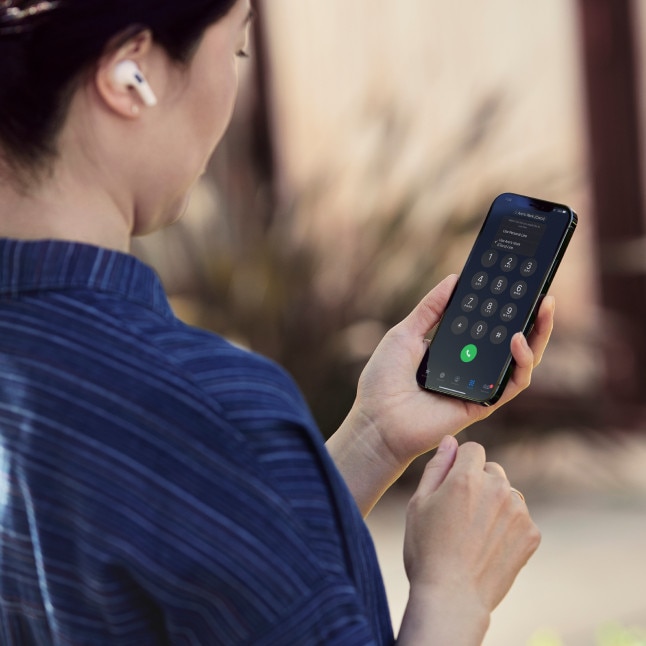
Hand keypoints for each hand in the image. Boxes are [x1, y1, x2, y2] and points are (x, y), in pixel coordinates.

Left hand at [328, 275, 554, 514]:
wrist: (377, 420)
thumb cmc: (384, 379)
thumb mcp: (405, 333)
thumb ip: (431, 308)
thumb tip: (454, 278)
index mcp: (454, 348)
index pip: (488, 325)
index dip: (504, 306)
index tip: (518, 282)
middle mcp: (471, 366)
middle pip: (512, 341)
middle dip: (533, 317)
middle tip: (544, 294)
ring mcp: (480, 386)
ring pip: (521, 361)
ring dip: (538, 335)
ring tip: (542, 309)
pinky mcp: (483, 404)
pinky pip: (513, 383)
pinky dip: (521, 362)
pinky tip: (518, 341)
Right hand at [398, 436, 539, 644]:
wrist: (453, 599)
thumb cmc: (427, 550)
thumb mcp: (419, 504)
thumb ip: (436, 467)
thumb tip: (450, 440)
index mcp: (467, 477)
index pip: (473, 449)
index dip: (460, 464)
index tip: (452, 486)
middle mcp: (497, 488)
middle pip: (492, 470)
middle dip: (478, 483)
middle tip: (460, 514)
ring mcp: (518, 512)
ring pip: (507, 493)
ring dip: (495, 504)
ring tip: (474, 533)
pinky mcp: (532, 534)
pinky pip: (520, 517)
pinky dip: (508, 527)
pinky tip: (489, 546)